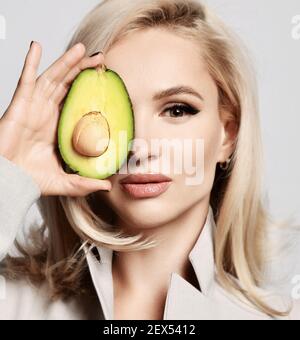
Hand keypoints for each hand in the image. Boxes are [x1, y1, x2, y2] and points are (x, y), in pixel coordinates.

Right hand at [0, 42, 111, 196]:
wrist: (10, 181)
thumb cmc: (32, 179)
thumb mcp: (66, 181)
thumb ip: (85, 183)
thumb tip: (108, 186)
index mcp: (60, 125)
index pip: (78, 100)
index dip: (90, 89)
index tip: (105, 80)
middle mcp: (48, 112)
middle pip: (68, 84)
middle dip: (83, 70)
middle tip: (100, 59)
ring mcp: (35, 106)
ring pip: (52, 78)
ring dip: (66, 62)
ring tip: (81, 49)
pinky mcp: (20, 105)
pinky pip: (25, 79)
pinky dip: (30, 62)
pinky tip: (36, 46)